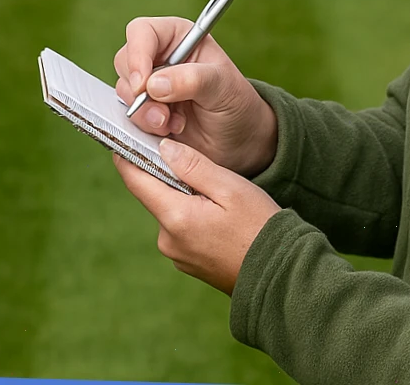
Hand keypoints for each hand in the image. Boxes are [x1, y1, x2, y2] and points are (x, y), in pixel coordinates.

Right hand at [113, 16, 277, 177]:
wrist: (238, 141)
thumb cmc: (235, 104)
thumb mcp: (223, 87)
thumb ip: (192, 80)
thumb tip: (153, 84)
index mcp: (178, 37)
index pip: (142, 32)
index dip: (137, 55)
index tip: (142, 85)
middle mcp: (159, 56)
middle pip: (125, 62)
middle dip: (139, 92)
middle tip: (163, 115)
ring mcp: (148, 84)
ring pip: (124, 92)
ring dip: (144, 114)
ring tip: (174, 124)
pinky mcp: (143, 110)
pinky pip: (126, 115)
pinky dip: (143, 127)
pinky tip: (168, 132)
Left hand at [113, 138, 281, 294]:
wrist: (281, 276)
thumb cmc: (260, 228)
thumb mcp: (231, 188)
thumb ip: (194, 166)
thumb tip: (163, 147)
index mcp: (175, 217)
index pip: (134, 178)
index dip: (129, 153)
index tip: (131, 134)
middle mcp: (167, 239)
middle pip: (154, 193)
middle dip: (171, 175)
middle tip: (202, 164)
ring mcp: (176, 254)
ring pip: (170, 210)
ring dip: (186, 197)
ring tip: (220, 197)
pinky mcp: (187, 262)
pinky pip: (181, 229)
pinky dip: (194, 216)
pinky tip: (221, 218)